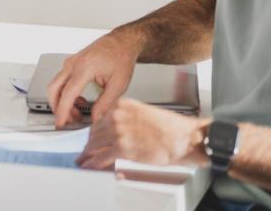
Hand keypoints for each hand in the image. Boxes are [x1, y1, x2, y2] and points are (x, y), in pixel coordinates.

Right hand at [47, 30, 141, 127]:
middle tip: (68, 120)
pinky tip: (80, 100)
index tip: (60, 122)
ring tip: (77, 112)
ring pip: (56, 85)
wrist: (122, 41)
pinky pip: (62, 80)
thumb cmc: (121, 57)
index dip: (62, 111)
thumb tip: (96, 118)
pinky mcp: (72, 63)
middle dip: (57, 107)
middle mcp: (73, 64)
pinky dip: (66, 93)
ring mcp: (70, 62)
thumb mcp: (118, 84)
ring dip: (63, 101)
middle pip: (54, 89)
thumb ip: (105, 103)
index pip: (67, 93)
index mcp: (84, 68)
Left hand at [76, 98, 209, 169]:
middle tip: (86, 150)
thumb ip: (127, 120)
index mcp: (123, 106)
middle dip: (90, 143)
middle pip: (95, 132)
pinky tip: (89, 165)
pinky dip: (93, 162)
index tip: (90, 136)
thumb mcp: (143, 115)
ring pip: (95, 144)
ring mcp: (118, 131)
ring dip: (88, 153)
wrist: (185, 137)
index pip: (100, 119)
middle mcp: (118, 116)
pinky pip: (101, 156)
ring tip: (85, 158)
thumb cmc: (171, 128)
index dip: (94, 131)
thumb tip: (116, 131)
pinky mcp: (122, 147)